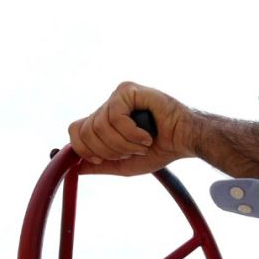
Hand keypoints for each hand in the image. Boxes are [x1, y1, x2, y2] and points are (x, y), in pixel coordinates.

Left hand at [67, 82, 194, 175]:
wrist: (185, 141)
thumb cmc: (159, 150)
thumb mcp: (123, 164)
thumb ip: (99, 164)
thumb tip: (73, 167)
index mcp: (104, 120)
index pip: (76, 131)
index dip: (85, 150)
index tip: (103, 159)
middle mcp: (108, 105)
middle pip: (85, 131)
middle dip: (108, 150)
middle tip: (131, 152)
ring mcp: (117, 96)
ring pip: (100, 126)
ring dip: (124, 144)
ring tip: (143, 143)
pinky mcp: (128, 90)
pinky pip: (115, 116)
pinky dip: (132, 133)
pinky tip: (147, 134)